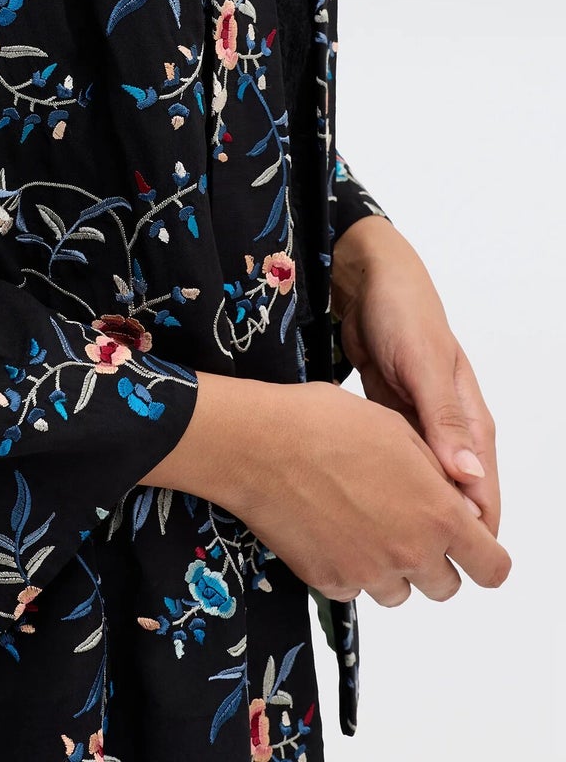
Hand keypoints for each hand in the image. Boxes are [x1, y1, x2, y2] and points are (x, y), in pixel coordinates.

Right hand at [147, 371, 511, 609]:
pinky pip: (355, 588)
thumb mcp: (396, 429)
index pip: (490, 567)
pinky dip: (349, 567)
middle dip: (433, 560)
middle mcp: (409, 552)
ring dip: (391, 566)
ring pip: (399, 591)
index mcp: (436, 513)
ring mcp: (369, 573)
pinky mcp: (330, 583)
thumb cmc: (324, 423)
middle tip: (405, 524)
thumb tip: (459, 500)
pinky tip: (329, 527)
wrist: (257, 445)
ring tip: (361, 521)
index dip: (485, 558)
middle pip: (445, 586)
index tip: (472, 548)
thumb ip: (437, 474)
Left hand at [331, 214, 502, 538]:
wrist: (367, 279)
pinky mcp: (390, 421)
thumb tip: (469, 479)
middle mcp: (449, 430)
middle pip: (453, 499)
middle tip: (411, 569)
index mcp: (470, 421)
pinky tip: (367, 508)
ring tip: (386, 548)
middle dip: (438, 533)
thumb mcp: (425, 364)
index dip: (471, 534)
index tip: (453, 567)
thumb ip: (444, 420)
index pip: (481, 494)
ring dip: (411, 513)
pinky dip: (388, 487)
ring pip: (422, 487)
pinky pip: (396, 466)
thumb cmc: (404, 311)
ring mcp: (419, 427)